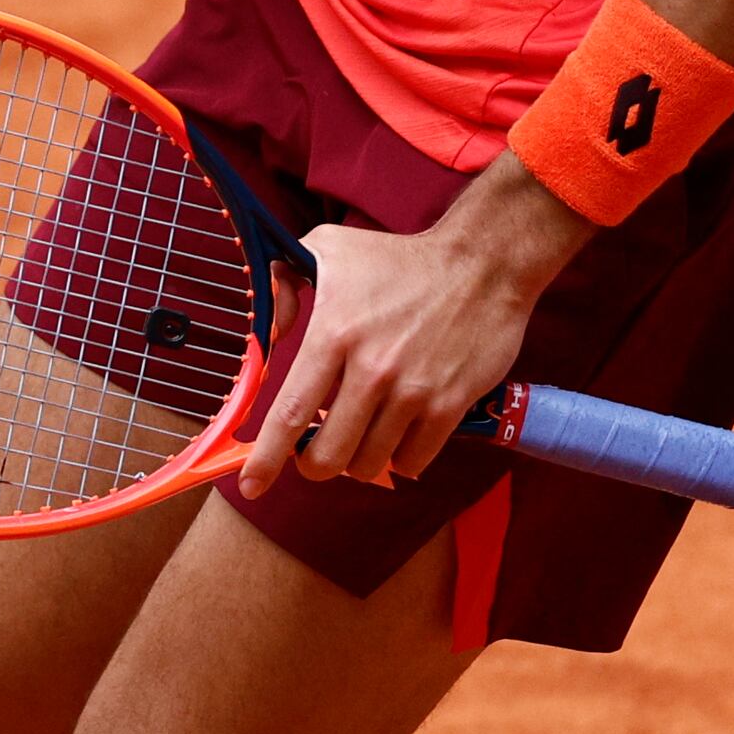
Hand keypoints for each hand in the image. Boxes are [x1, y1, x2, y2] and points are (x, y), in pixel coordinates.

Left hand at [238, 163, 598, 494]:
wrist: (481, 265)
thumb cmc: (398, 259)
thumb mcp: (327, 248)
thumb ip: (281, 283)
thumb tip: (265, 335)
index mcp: (333, 333)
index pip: (290, 413)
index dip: (267, 458)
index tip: (252, 485)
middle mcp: (371, 369)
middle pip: (328, 455)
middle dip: (315, 465)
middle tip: (317, 453)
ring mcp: (413, 391)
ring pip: (369, 463)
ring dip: (359, 460)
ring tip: (363, 435)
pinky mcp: (450, 405)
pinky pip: (413, 461)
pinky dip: (401, 459)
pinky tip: (399, 435)